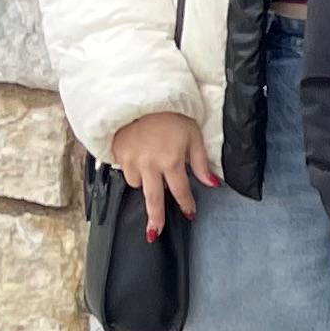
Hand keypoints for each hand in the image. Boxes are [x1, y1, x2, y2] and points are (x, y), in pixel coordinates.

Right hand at [105, 109, 214, 234]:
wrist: (139, 96)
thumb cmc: (172, 115)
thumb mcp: (193, 136)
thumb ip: (201, 163)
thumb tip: (213, 184)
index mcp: (171, 161)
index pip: (180, 191)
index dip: (186, 204)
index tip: (190, 214)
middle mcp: (149, 165)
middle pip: (152, 199)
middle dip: (154, 218)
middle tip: (153, 234)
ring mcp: (130, 160)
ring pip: (136, 183)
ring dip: (144, 183)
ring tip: (151, 169)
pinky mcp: (116, 154)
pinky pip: (125, 170)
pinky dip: (132, 169)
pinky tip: (137, 159)